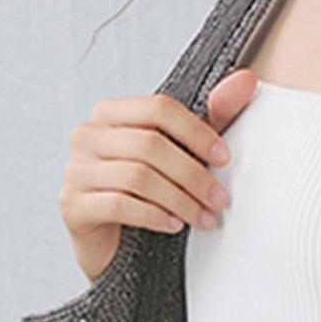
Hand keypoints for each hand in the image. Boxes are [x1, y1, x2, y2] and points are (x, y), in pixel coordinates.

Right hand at [59, 67, 258, 284]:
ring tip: (202, 216)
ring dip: (179, 200)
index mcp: (110, 112)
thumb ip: (212, 116)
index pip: (158, 108)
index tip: (224, 158)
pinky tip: (174, 225)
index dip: (197, 131)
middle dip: (193, 175)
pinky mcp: (72, 204)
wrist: (112, 242)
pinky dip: (154, 215)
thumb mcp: (181, 151)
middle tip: (219, 199)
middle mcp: (87, 134)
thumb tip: (248, 79)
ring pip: (137, 176)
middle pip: (150, 145)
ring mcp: (75, 169)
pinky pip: (119, 205)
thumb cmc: (146, 190)